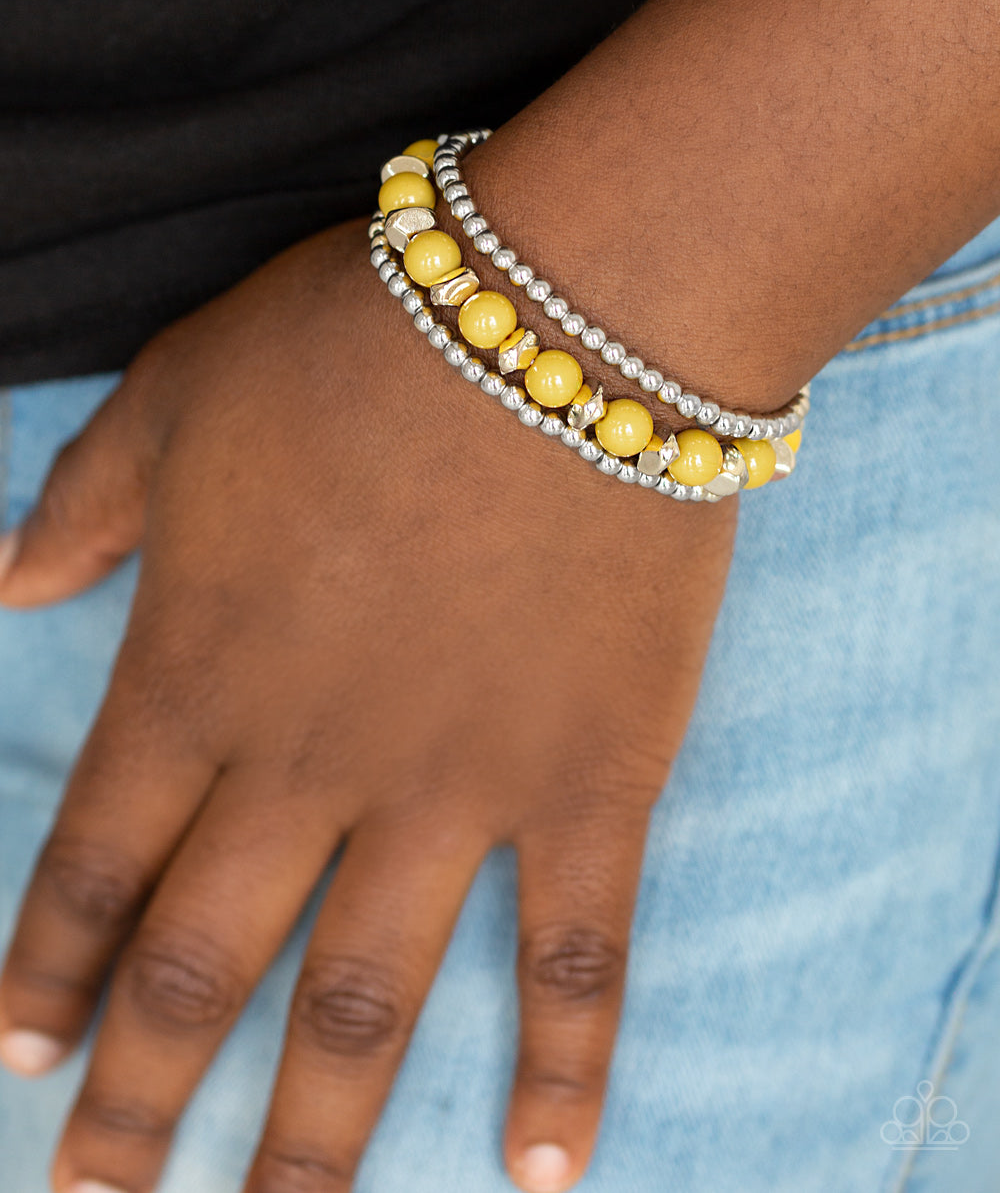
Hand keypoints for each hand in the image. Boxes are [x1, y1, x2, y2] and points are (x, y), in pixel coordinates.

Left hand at [0, 218, 734, 1192]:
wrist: (564, 319)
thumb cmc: (359, 342)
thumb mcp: (178, 396)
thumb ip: (87, 504)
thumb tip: (3, 584)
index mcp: (198, 675)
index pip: (94, 866)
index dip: (45, 976)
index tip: (17, 1067)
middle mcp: (311, 764)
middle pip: (206, 966)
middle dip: (141, 1100)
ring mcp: (457, 787)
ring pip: (367, 997)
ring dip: (311, 1136)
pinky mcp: (590, 778)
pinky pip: (577, 951)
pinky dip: (563, 1065)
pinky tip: (543, 1171)